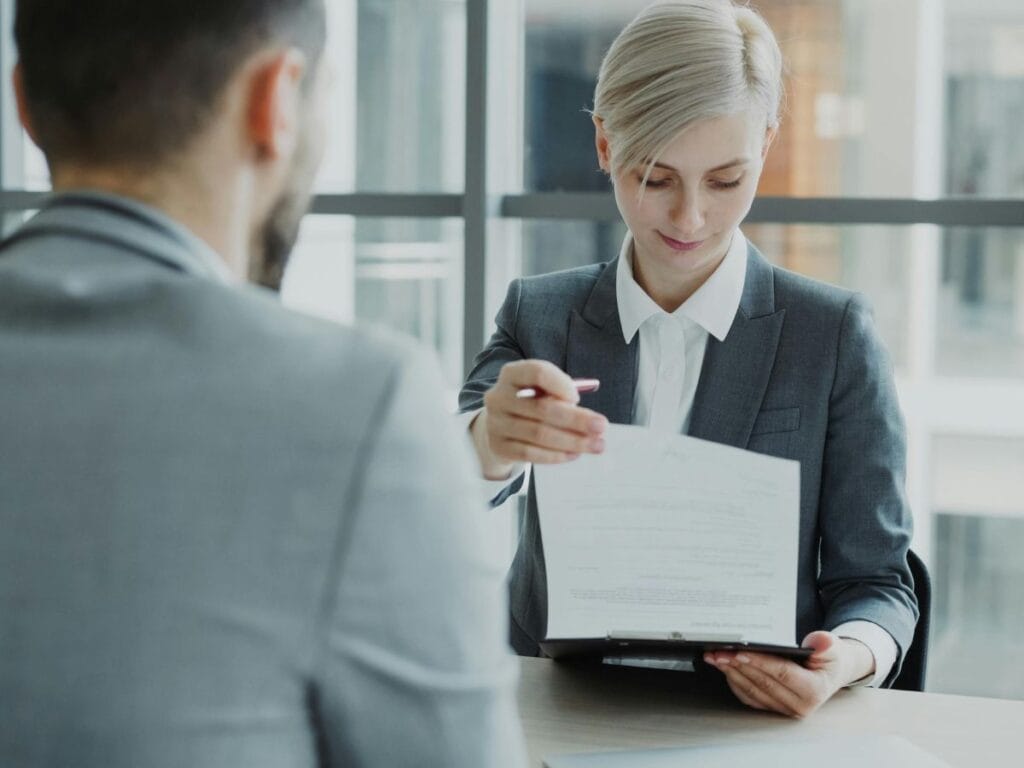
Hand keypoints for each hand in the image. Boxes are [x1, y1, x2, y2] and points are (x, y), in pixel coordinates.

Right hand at [470, 360, 607, 478]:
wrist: (500, 424)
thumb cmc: (529, 402)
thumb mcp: (541, 389)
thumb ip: (560, 394)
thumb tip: (589, 417)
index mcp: (512, 374)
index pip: (537, 372)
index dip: (561, 384)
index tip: (578, 398)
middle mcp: (499, 397)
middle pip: (542, 408)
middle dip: (577, 419)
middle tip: (602, 427)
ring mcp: (496, 423)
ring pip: (539, 434)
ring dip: (572, 441)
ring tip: (595, 445)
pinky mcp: (499, 446)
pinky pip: (530, 453)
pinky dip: (556, 455)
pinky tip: (574, 454)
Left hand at [703, 631, 874, 717]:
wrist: (831, 671)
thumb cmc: (830, 658)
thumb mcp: (833, 648)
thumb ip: (826, 645)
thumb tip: (819, 641)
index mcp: (813, 691)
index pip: (782, 674)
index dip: (760, 662)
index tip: (740, 652)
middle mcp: (798, 706)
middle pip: (761, 682)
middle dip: (737, 665)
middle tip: (717, 651)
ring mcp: (783, 709)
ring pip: (751, 690)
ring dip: (730, 672)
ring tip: (714, 656)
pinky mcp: (772, 707)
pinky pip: (748, 695)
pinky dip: (734, 680)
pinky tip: (724, 666)